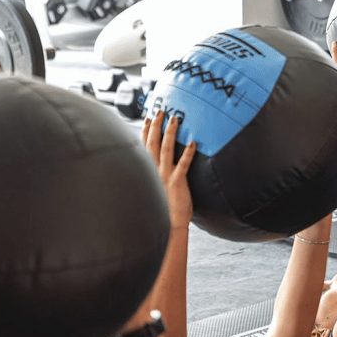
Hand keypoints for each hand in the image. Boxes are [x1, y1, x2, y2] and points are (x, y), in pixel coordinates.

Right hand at [142, 111, 196, 228]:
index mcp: (148, 172)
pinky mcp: (177, 182)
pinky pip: (183, 164)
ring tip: (175, 119)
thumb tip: (159, 168)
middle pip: (152, 143)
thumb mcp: (155, 190)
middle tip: (160, 111)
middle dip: (156, 125)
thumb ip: (156, 177)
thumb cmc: (163, 210)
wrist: (167, 225)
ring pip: (166, 149)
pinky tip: (193, 142)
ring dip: (170, 132)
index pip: (143, 147)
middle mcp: (154, 171)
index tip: (147, 118)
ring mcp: (165, 175)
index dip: (145, 131)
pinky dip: (188, 152)